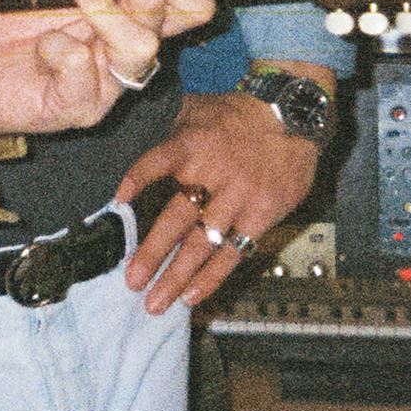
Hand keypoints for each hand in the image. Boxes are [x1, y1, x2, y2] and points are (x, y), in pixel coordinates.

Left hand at [0, 0, 214, 135]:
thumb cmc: (25, 17)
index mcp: (140, 20)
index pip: (193, 0)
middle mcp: (133, 51)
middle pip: (170, 10)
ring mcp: (109, 83)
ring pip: (140, 44)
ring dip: (105, 0)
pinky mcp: (76, 107)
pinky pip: (83, 73)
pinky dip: (61, 48)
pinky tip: (42, 43)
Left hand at [116, 76, 330, 315]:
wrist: (293, 116)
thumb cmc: (238, 115)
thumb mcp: (199, 108)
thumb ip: (169, 129)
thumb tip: (134, 135)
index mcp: (194, 145)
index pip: (159, 161)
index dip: (138, 178)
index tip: (118, 200)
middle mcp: (215, 174)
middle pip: (178, 218)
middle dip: (153, 253)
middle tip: (131, 280)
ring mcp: (239, 198)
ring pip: (203, 244)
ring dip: (177, 276)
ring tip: (155, 302)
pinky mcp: (262, 215)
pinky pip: (233, 252)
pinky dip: (212, 276)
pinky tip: (192, 295)